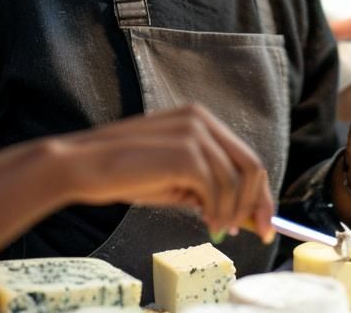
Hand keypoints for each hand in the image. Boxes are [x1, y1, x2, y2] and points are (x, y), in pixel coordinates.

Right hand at [56, 104, 274, 241]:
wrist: (85, 166)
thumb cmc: (124, 174)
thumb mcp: (175, 180)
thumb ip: (207, 188)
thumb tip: (243, 214)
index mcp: (199, 119)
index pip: (244, 156)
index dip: (260, 191)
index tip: (265, 220)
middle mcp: (201, 119)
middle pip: (251, 166)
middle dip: (258, 204)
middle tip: (259, 232)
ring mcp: (194, 133)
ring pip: (236, 181)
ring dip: (233, 212)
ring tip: (218, 229)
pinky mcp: (186, 152)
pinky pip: (217, 189)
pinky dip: (217, 212)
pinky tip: (207, 223)